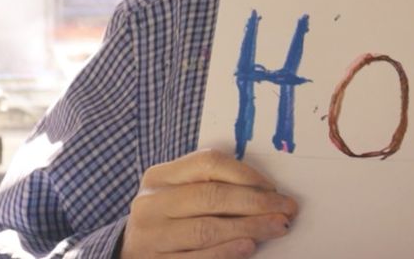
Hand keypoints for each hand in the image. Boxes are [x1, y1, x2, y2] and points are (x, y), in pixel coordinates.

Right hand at [120, 149, 297, 257]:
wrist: (127, 252)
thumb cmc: (166, 218)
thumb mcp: (177, 193)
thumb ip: (209, 185)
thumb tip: (266, 191)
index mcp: (159, 176)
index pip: (208, 163)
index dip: (246, 173)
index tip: (273, 187)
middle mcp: (151, 202)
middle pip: (211, 196)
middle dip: (256, 202)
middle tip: (286, 209)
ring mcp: (150, 235)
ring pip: (206, 228)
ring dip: (249, 228)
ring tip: (276, 227)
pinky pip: (196, 258)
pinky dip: (225, 253)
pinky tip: (248, 247)